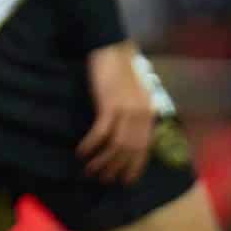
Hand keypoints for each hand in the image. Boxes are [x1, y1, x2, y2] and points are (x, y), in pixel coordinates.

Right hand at [79, 41, 158, 183]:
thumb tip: (126, 139)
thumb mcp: (135, 95)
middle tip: (103, 179)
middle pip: (130, 151)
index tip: (124, 181)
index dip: (134, 167)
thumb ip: (135, 115)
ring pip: (115, 146)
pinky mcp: (110, 105)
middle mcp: (141, 115)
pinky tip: (81, 152)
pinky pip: (100, 133)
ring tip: (90, 170)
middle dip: (115, 168)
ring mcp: (126, 110)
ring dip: (102, 161)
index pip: (144, 148)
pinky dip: (90, 145)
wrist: (111, 48)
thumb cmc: (120, 70)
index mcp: (149, 113)